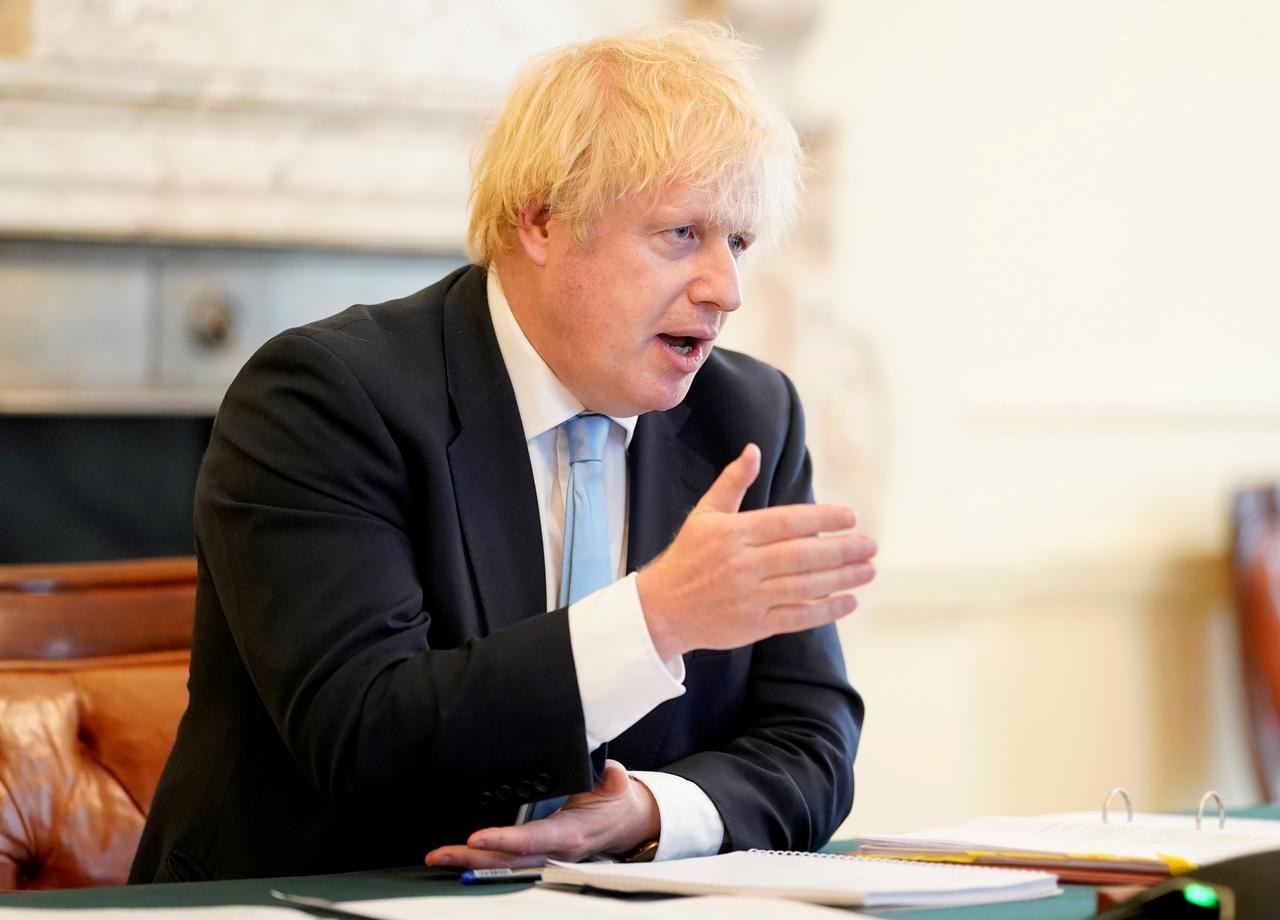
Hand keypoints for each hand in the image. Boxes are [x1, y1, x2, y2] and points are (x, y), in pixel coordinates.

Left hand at [424, 760, 659, 868]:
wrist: (621, 823)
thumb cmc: (612, 802)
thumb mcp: (614, 785)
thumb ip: (610, 778)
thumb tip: (610, 773)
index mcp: (569, 833)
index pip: (533, 839)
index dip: (504, 841)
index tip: (476, 838)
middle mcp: (553, 852)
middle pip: (508, 861)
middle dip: (472, 860)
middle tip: (440, 854)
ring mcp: (543, 859)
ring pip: (502, 866)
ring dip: (469, 864)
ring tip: (438, 857)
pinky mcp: (536, 857)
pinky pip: (506, 863)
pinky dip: (480, 863)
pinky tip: (456, 858)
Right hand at [636, 443, 876, 659]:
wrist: (660, 609)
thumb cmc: (687, 557)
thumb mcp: (705, 514)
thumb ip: (733, 483)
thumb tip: (754, 450)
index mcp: (733, 533)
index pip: (786, 522)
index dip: (823, 518)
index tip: (851, 516)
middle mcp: (742, 564)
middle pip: (802, 555)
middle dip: (842, 550)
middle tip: (871, 545)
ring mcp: (749, 596)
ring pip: (804, 586)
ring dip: (842, 579)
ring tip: (869, 571)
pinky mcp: (753, 624)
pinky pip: (796, 616)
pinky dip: (825, 611)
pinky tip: (848, 601)